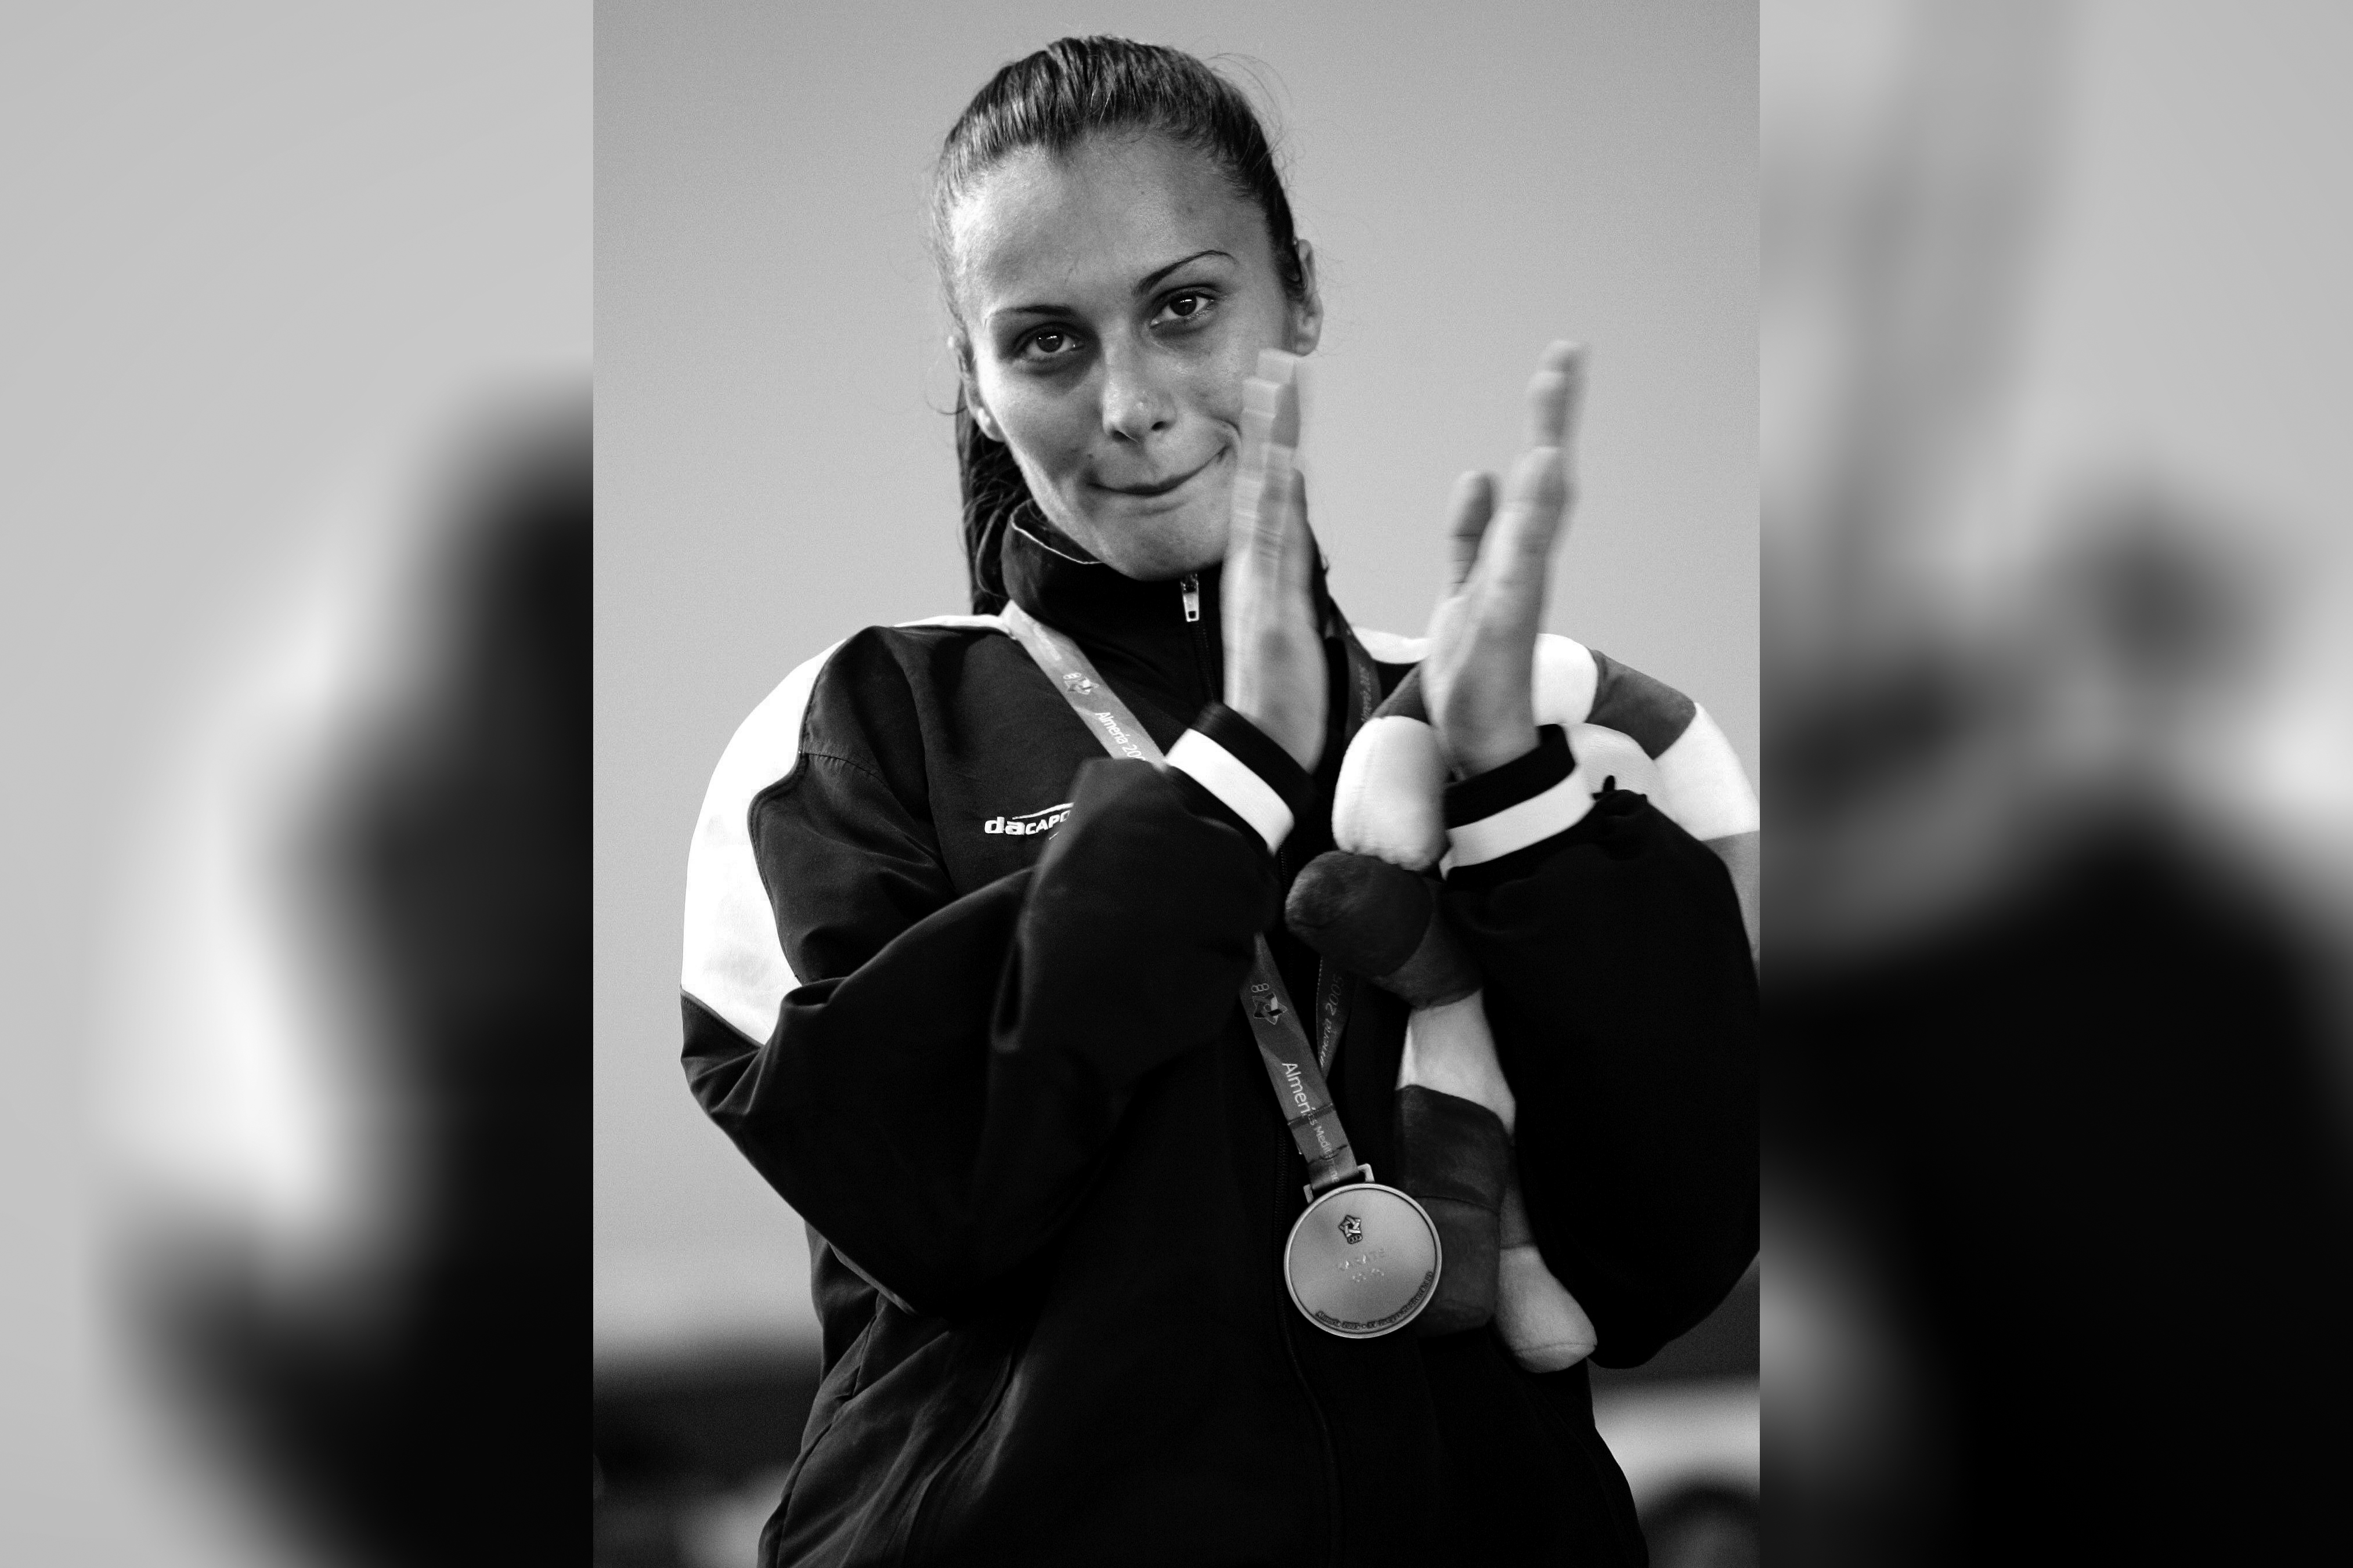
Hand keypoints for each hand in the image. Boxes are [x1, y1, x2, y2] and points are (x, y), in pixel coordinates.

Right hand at [1224, 350, 1325, 772]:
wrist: (1265, 744)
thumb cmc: (1282, 693)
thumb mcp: (1289, 622)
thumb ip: (1286, 578)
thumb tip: (1289, 535)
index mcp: (1265, 570)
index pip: (1272, 490)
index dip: (1276, 439)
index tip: (1282, 391)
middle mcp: (1255, 566)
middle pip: (1262, 478)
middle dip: (1270, 420)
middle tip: (1278, 363)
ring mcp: (1258, 583)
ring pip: (1264, 497)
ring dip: (1271, 442)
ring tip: (1277, 388)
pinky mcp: (1267, 606)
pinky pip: (1272, 543)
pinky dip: (1275, 501)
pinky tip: (1282, 463)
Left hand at [1421, 342, 1587, 776]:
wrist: (1478, 740)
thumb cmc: (1475, 670)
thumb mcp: (1463, 587)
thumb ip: (1472, 534)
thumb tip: (1479, 475)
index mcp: (1512, 554)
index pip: (1533, 474)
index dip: (1545, 418)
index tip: (1556, 362)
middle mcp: (1525, 566)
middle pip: (1548, 480)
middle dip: (1555, 419)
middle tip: (1565, 356)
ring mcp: (1520, 595)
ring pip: (1541, 518)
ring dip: (1547, 464)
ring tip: (1553, 403)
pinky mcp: (1505, 626)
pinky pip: (1518, 569)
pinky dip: (1525, 529)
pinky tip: (1532, 485)